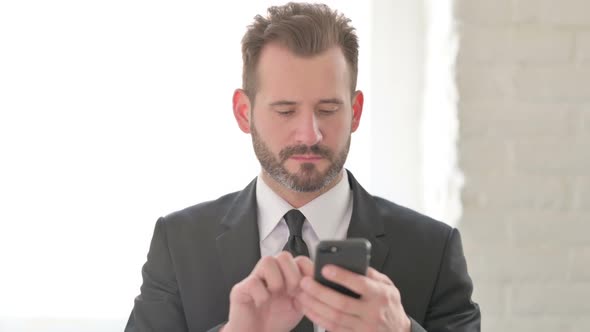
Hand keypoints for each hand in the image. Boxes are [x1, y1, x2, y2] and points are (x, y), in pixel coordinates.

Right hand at [223, 252, 304, 331]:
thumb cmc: (276, 320)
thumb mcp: (299, 305)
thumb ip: (308, 291)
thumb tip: (319, 282)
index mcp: (287, 274)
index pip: (300, 259)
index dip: (307, 270)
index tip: (309, 285)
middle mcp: (272, 272)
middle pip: (284, 256)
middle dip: (292, 276)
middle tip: (291, 293)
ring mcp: (256, 278)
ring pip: (268, 261)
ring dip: (276, 281)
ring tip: (274, 296)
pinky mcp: (241, 288)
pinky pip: (253, 282)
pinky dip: (261, 295)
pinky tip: (262, 303)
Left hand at [295, 260, 410, 331]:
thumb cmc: (390, 306)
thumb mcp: (388, 286)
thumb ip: (371, 274)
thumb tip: (352, 262)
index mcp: (380, 295)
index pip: (360, 284)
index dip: (341, 277)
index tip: (325, 269)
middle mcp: (372, 313)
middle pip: (341, 303)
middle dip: (320, 292)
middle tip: (305, 282)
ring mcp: (364, 328)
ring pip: (334, 318)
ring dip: (315, 306)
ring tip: (302, 295)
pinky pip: (333, 329)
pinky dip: (319, 319)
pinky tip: (310, 310)